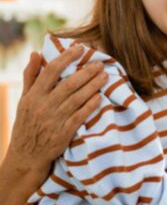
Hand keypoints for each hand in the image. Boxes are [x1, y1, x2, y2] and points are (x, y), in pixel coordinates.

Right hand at [8, 44, 107, 172]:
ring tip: (105, 75)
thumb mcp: (24, 100)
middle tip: (100, 63)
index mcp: (32, 96)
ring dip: (93, 85)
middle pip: (68, 84)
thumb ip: (31, 76)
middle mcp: (43, 106)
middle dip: (86, 72)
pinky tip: (100, 96)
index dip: (66, 58)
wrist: (26, 155)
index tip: (79, 48)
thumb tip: (35, 53)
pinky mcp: (64, 132)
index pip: (50, 71)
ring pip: (77, 98)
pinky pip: (80, 115)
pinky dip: (91, 105)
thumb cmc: (27, 123)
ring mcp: (54, 120)